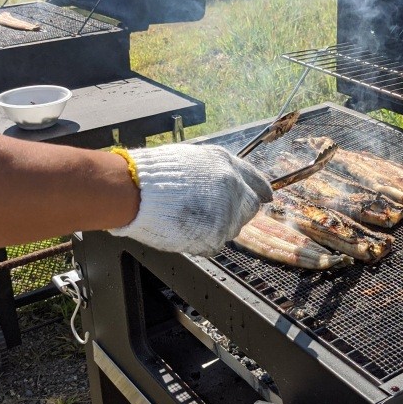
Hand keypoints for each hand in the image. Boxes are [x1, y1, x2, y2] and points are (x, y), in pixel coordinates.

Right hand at [108, 144, 272, 255]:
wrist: (136, 190)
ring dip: (217, 227)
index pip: (255, 180)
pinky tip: (185, 230)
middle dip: (237, 213)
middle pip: (249, 208)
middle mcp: (231, 186)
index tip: (266, 197)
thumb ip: (214, 172)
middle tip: (215, 215)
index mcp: (225, 164)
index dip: (261, 190)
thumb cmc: (154, 174)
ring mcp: (226, 210)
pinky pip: (216, 243)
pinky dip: (203, 241)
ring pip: (232, 228)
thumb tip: (223, 183)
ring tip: (190, 220)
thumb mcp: (191, 160)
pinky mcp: (215, 233)